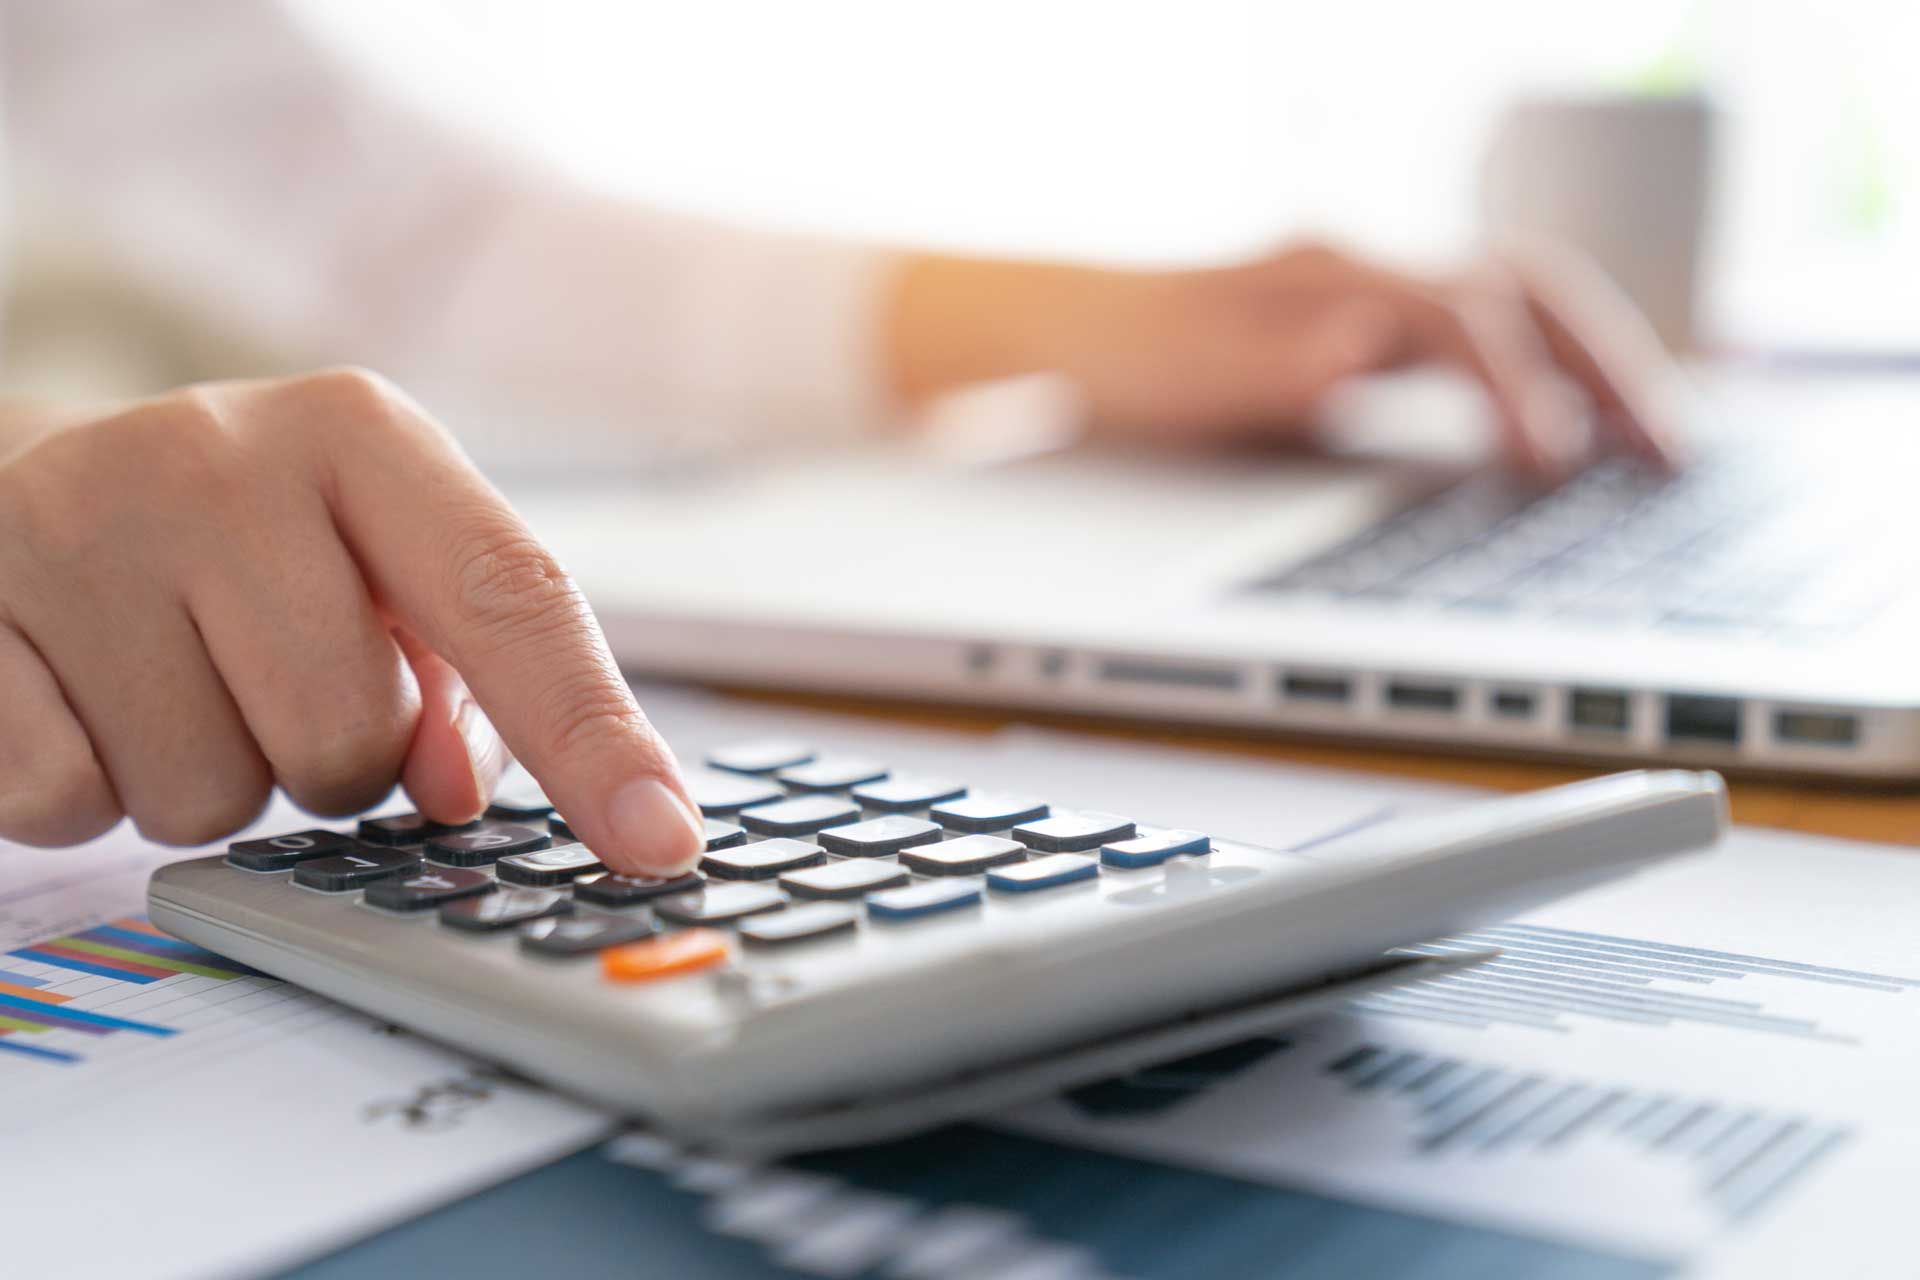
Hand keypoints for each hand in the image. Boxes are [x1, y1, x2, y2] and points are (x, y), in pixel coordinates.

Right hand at [0, 368, 704, 873]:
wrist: (10, 489)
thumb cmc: (241, 548)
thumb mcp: (369, 560)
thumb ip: (460, 669)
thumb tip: (460, 796)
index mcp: (359, 433)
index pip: (511, 599)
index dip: (593, 738)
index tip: (662, 845)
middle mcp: (217, 454)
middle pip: (348, 738)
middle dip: (329, 764)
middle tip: (270, 689)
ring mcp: (69, 524)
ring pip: (207, 795)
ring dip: (207, 780)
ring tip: (167, 682)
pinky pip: (65, 800)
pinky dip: (85, 791)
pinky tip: (76, 699)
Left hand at [888, 241, 1683, 477]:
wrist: (1063, 332)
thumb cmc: (1120, 357)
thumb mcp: (1184, 374)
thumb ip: (1273, 363)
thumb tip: (1358, 350)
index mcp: (1331, 275)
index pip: (1463, 314)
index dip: (1520, 387)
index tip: (1558, 464)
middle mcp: (1367, 273)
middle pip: (1528, 292)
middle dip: (1611, 366)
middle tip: (1675, 454)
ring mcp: (1373, 300)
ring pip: (1521, 313)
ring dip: (1594, 371)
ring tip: (1654, 450)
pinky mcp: (1370, 337)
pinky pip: (1487, 344)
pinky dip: (1545, 383)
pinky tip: (1566, 439)